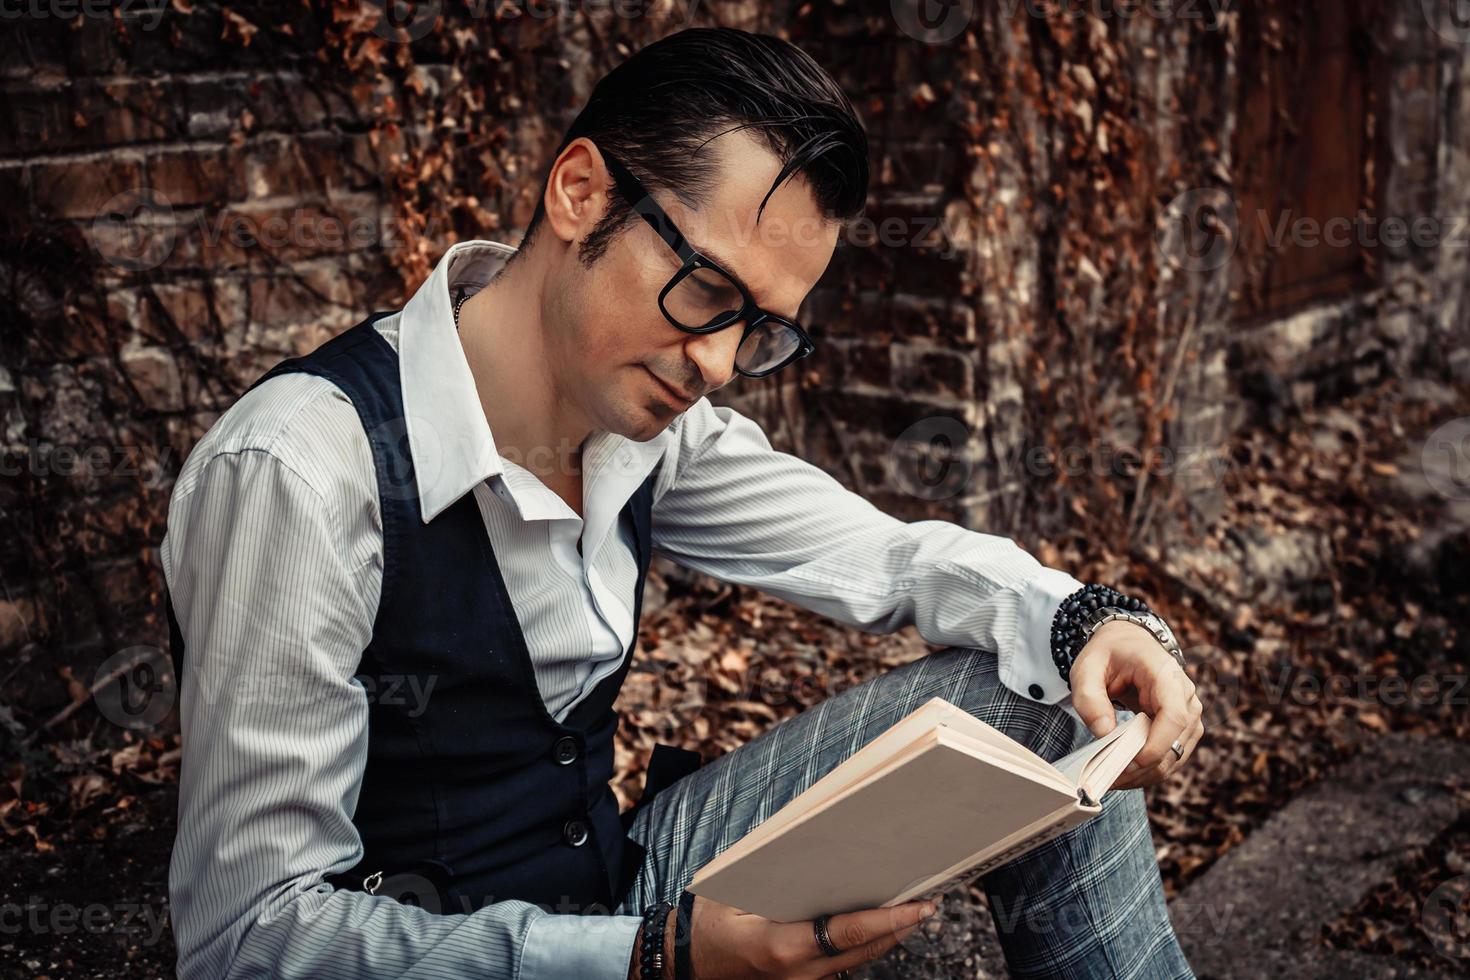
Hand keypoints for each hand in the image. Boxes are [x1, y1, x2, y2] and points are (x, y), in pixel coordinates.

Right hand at [657, 892, 939, 978]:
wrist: (681, 966)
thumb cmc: (704, 925)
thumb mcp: (732, 894)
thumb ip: (776, 878)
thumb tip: (815, 849)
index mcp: (782, 946)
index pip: (849, 933)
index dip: (890, 919)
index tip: (922, 905)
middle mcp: (799, 974)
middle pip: (864, 950)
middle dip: (900, 927)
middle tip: (930, 900)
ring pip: (857, 961)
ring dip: (886, 937)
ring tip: (912, 908)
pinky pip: (841, 965)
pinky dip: (861, 945)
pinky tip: (874, 924)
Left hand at [1068, 620, 1203, 789]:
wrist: (1126, 643)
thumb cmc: (1108, 654)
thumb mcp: (1086, 669)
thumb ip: (1089, 699)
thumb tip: (1104, 733)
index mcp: (1166, 673)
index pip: (1174, 716)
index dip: (1156, 744)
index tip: (1129, 763)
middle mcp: (1186, 694)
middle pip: (1177, 741)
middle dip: (1144, 766)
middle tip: (1109, 778)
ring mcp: (1189, 712)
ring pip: (1177, 754)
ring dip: (1147, 773)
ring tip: (1113, 778)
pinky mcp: (1184, 727)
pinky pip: (1173, 755)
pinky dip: (1151, 769)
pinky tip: (1126, 773)